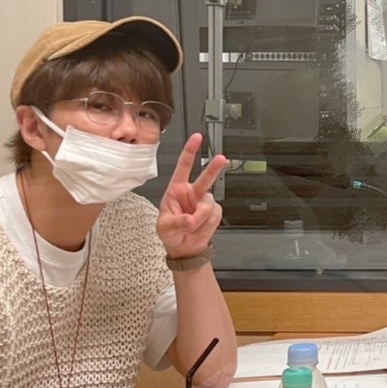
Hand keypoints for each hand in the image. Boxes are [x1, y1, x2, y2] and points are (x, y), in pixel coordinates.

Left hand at [157, 133, 228, 259]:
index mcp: (176, 191)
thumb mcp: (165, 228)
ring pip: (208, 206)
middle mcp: (192, 194)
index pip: (183, 168)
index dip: (190, 152)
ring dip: (200, 220)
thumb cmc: (170, 234)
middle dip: (213, 168)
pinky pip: (214, 217)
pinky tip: (199, 229)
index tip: (197, 138)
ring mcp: (204, 203)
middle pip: (205, 178)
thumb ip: (177, 222)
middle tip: (221, 159)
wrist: (184, 248)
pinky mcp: (214, 213)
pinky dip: (206, 226)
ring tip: (191, 228)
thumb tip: (190, 219)